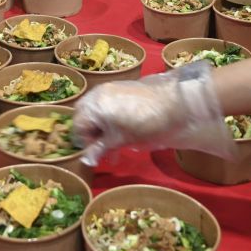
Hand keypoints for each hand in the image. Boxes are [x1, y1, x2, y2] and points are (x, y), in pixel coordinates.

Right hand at [72, 61, 233, 165]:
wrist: (174, 104)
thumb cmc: (142, 123)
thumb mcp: (119, 140)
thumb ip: (100, 149)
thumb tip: (86, 162)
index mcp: (93, 105)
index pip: (77, 126)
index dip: (84, 143)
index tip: (95, 155)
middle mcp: (97, 94)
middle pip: (84, 116)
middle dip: (90, 134)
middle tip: (102, 149)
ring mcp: (110, 90)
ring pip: (96, 112)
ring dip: (101, 129)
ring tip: (114, 148)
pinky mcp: (123, 89)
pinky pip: (108, 105)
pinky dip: (110, 120)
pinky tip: (122, 134)